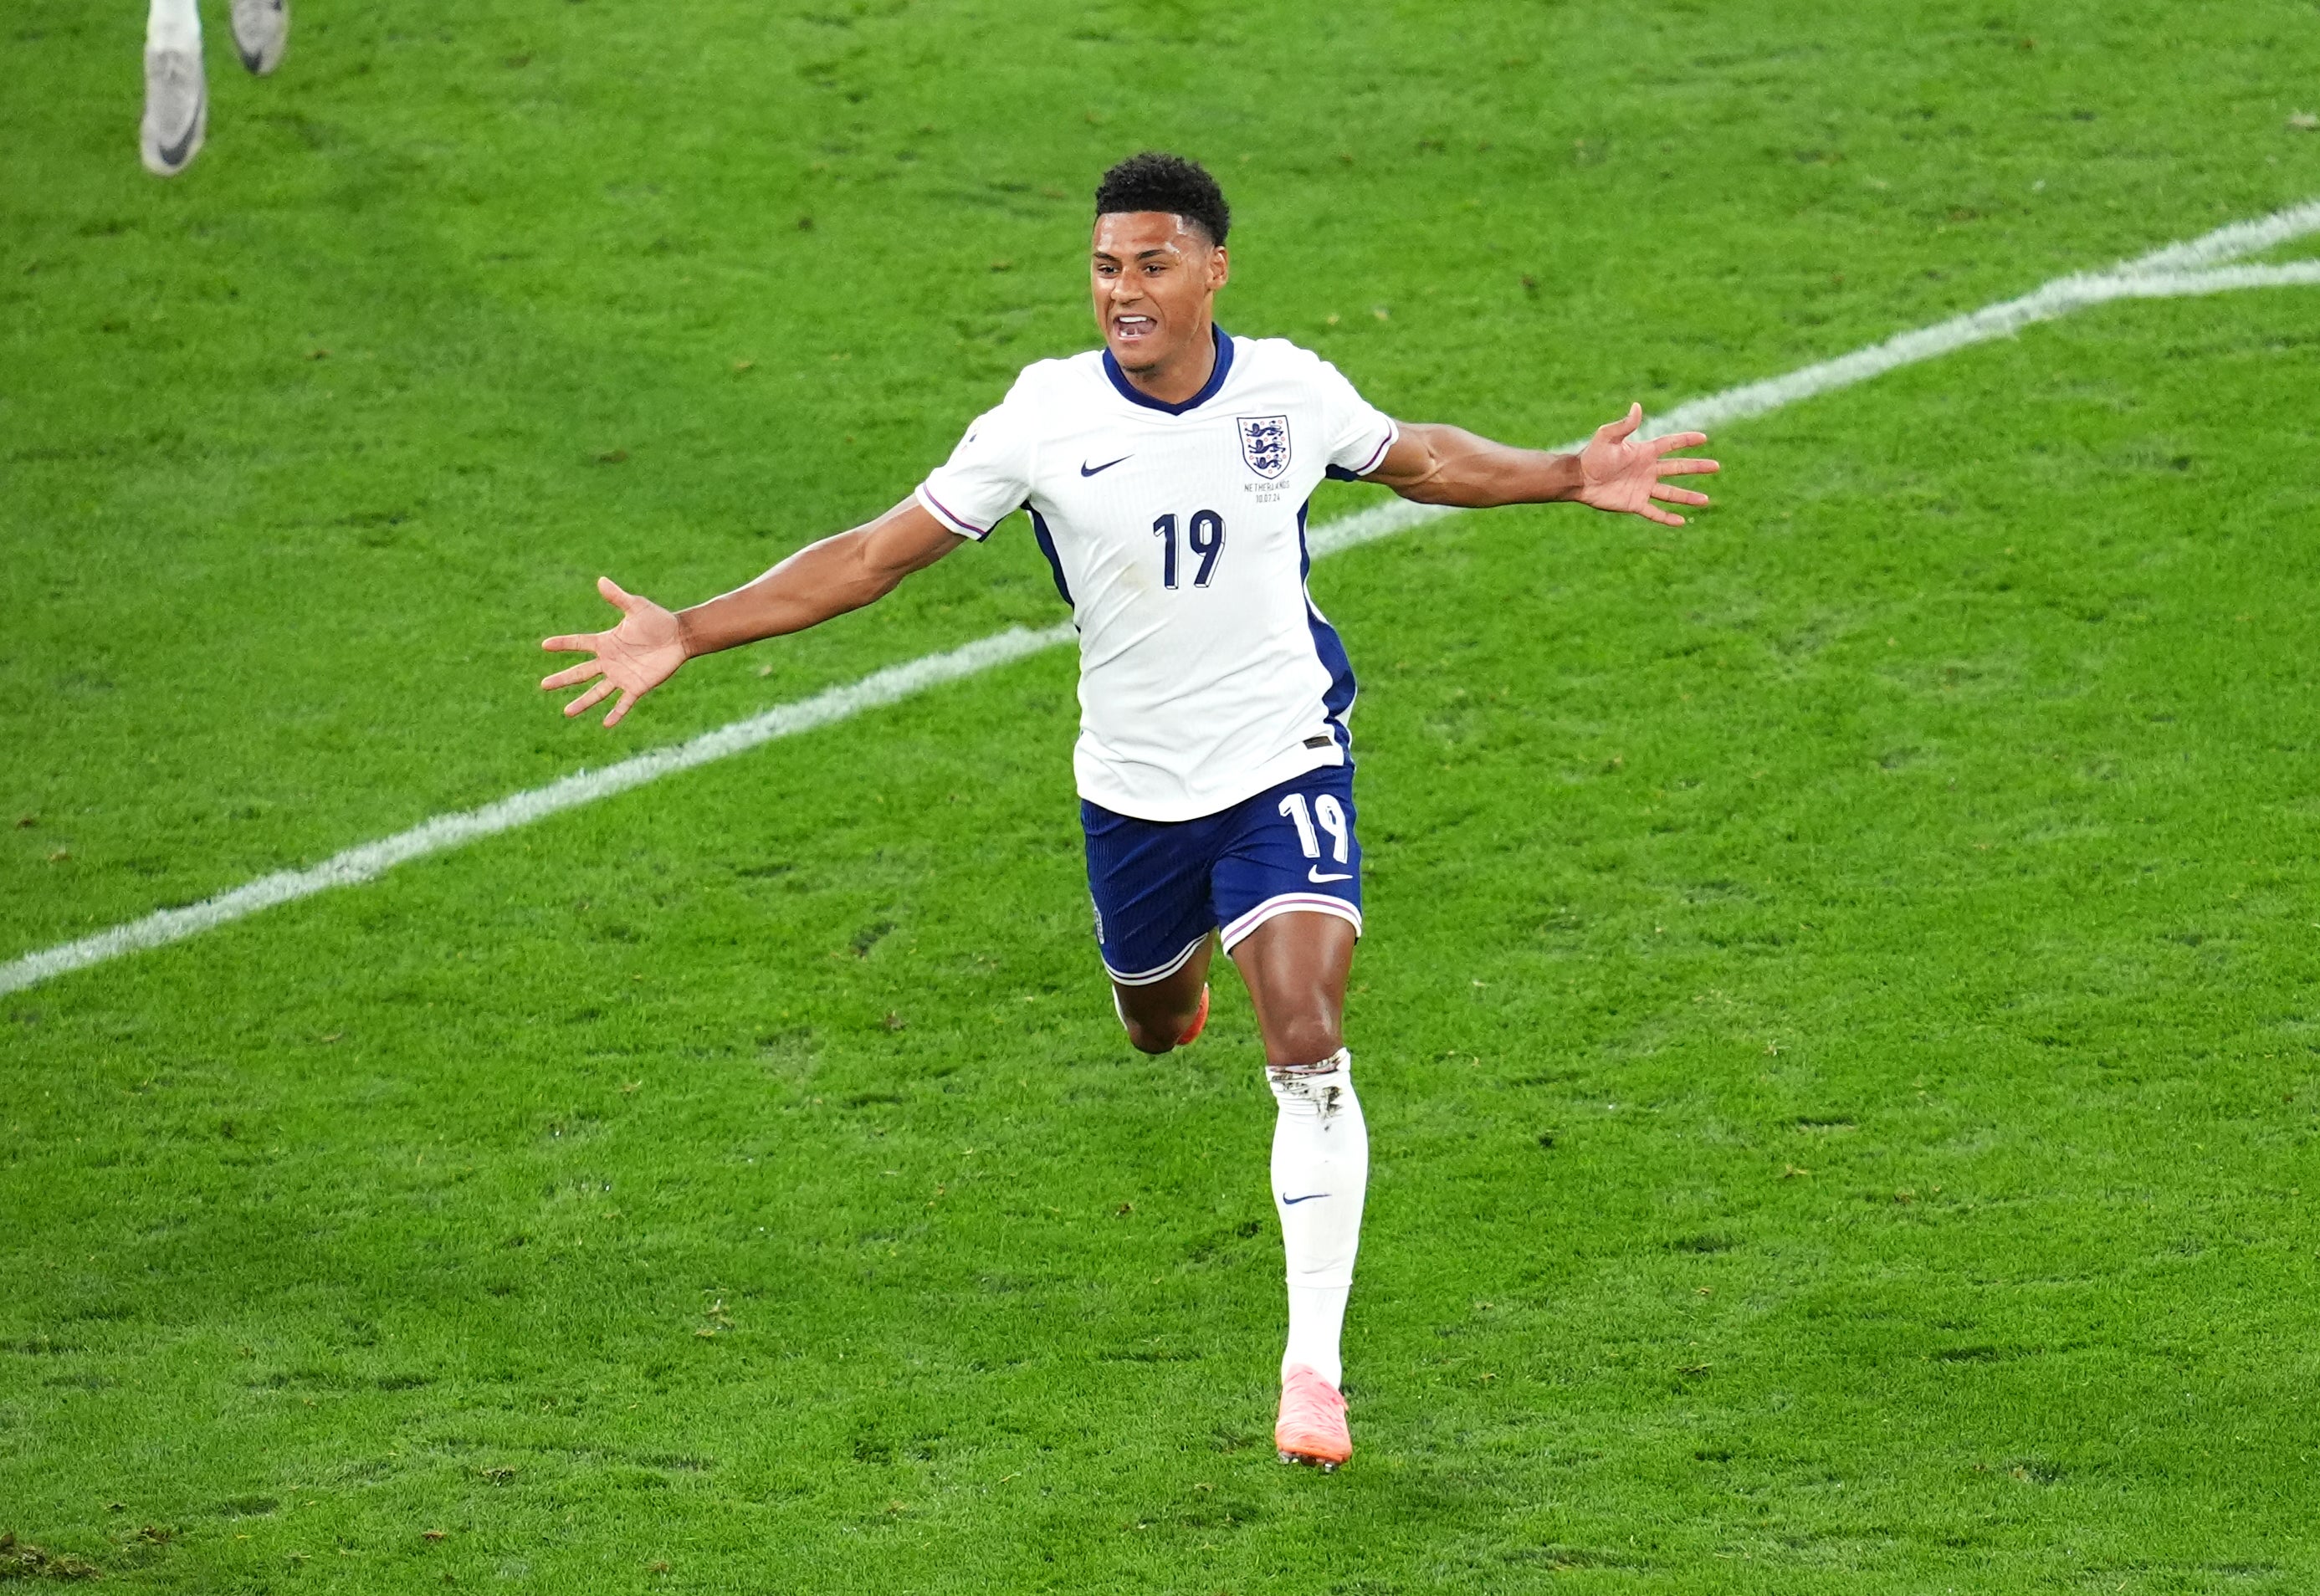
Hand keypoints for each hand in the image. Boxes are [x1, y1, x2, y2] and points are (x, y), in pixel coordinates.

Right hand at [540, 577, 687, 726]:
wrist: (680, 637)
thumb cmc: (658, 620)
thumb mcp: (636, 607)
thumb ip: (618, 598)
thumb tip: (601, 580)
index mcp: (606, 642)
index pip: (579, 643)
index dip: (563, 644)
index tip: (545, 645)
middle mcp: (610, 661)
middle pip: (581, 672)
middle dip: (563, 679)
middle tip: (543, 685)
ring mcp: (622, 676)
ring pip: (597, 692)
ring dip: (583, 702)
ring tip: (567, 712)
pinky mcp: (637, 687)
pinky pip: (624, 703)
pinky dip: (616, 714)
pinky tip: (605, 724)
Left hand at [1575, 403, 1718, 526]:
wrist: (1578, 479)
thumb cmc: (1592, 455)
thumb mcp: (1608, 437)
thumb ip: (1624, 425)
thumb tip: (1637, 406)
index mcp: (1644, 452)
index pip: (1670, 444)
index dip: (1686, 441)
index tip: (1703, 438)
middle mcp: (1647, 470)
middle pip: (1678, 468)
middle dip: (1697, 467)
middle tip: (1716, 466)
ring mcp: (1642, 487)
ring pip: (1671, 492)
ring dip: (1688, 497)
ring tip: (1706, 500)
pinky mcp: (1634, 503)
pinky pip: (1655, 512)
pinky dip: (1667, 517)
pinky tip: (1682, 521)